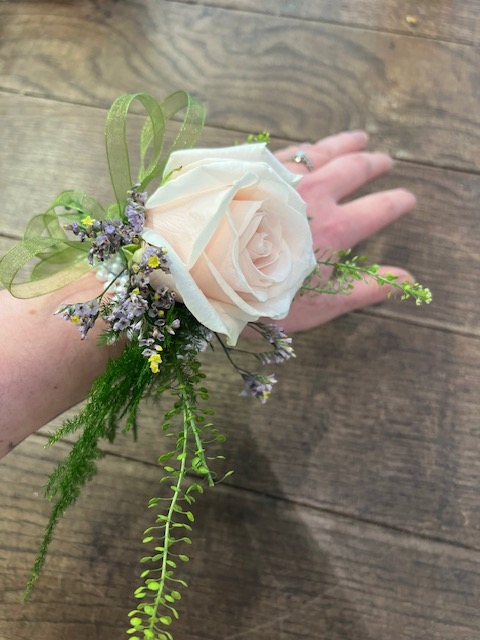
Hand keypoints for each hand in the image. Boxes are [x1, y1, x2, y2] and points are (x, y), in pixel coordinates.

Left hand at [275, 131, 415, 331]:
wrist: (206, 271)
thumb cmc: (263, 297)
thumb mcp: (322, 303)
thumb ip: (365, 288)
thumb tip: (408, 279)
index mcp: (334, 229)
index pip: (378, 209)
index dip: (397, 202)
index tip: (408, 198)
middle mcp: (314, 197)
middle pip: (354, 169)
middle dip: (374, 163)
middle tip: (386, 160)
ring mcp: (284, 180)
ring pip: (323, 152)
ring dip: (345, 144)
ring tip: (359, 138)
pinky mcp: (256, 173)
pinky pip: (289, 152)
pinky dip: (307, 148)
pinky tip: (309, 148)